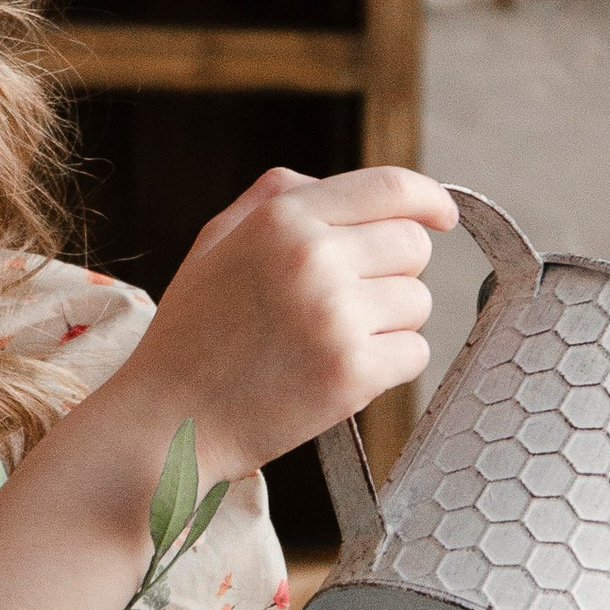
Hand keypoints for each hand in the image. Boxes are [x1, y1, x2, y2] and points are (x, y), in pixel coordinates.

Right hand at [114, 163, 459, 485]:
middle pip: (413, 245)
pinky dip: (389, 365)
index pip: (390, 188)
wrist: (168, 421)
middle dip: (393, 270)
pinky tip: (339, 373)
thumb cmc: (192, 334)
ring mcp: (336, 317)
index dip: (429, 198)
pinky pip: (416, 353)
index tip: (441, 215)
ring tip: (330, 342)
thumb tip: (347, 189)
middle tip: (348, 302)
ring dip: (389, 322)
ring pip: (418, 302)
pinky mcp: (353, 374)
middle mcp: (313, 259)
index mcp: (281, 220)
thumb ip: (278, 199)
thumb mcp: (218, 243)